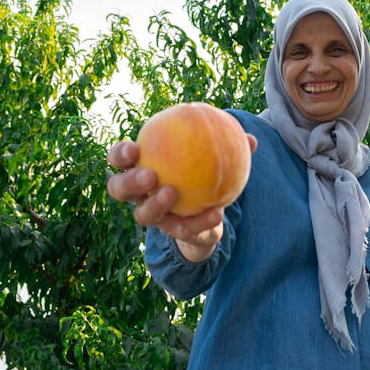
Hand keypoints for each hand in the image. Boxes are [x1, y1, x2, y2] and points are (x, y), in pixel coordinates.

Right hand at [106, 134, 257, 261]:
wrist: (209, 212)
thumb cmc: (203, 174)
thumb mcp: (213, 159)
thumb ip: (227, 147)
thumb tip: (250, 138)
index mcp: (142, 168)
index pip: (120, 160)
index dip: (120, 154)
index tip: (134, 148)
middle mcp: (140, 194)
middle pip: (118, 189)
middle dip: (129, 182)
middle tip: (149, 175)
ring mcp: (153, 215)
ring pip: (142, 215)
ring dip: (155, 204)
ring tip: (172, 193)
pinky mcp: (171, 232)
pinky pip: (183, 229)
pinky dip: (200, 221)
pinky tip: (217, 213)